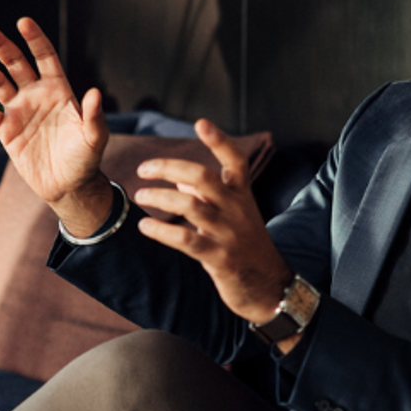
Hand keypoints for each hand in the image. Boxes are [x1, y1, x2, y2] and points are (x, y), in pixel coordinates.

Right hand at [0, 18, 113, 234]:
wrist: (69, 186)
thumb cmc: (86, 158)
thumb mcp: (93, 137)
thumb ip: (93, 116)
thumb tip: (95, 92)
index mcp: (58, 90)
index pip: (45, 57)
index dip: (34, 39)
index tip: (23, 22)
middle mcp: (36, 96)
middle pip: (16, 64)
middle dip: (3, 47)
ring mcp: (19, 113)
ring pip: (0, 86)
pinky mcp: (7, 133)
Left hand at [133, 118, 295, 337]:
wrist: (270, 288)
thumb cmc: (247, 247)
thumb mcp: (235, 215)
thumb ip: (208, 195)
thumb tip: (179, 177)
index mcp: (242, 195)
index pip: (235, 160)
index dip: (219, 140)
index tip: (200, 123)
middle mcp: (237, 210)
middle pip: (203, 176)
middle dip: (168, 167)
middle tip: (143, 169)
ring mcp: (229, 233)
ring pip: (191, 205)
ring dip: (160, 198)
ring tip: (140, 196)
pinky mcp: (220, 259)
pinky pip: (186, 240)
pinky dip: (161, 231)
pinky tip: (145, 227)